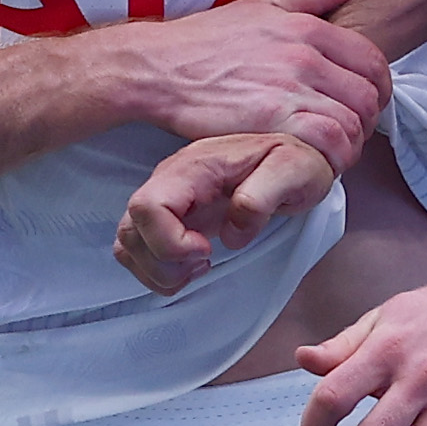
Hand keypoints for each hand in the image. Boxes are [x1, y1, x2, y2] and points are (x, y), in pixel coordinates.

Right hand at [101, 0, 387, 164]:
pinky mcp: (270, 120)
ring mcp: (289, 88)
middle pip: (368, 97)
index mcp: (309, 28)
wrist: (158, 67)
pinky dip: (330, 158)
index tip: (367, 105)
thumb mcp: (265, 4)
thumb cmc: (207, 38)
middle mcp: (305, 56)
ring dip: (349, 145)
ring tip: (332, 153)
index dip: (380, 88)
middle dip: (366, 121)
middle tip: (348, 133)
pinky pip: (326, 143)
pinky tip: (316, 163)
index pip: (374, 62)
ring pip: (351, 123)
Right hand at [114, 131, 342, 291]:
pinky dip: (157, 269)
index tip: (207, 251)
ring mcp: (166, 198)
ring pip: (128, 243)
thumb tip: (231, 232)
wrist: (298, 155)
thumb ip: (263, 197)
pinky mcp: (169, 216)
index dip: (168, 242)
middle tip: (206, 262)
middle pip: (131, 230)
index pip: (147, 207)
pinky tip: (193, 266)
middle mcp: (170, 181)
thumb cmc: (297, 161)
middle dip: (164, 262)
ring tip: (200, 266)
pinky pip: (138, 248)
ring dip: (158, 270)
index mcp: (194, 167)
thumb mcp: (295, 170)